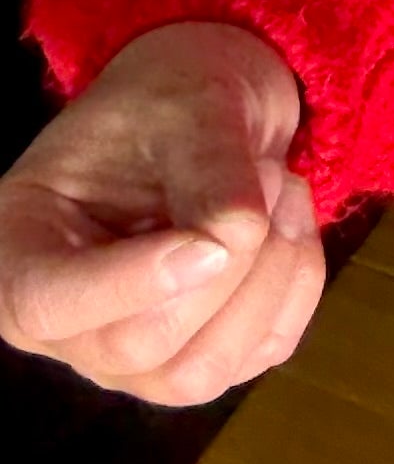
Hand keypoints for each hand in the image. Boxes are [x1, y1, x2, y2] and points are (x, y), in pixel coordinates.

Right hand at [0, 19, 323, 402]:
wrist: (217, 102)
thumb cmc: (176, 92)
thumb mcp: (193, 106)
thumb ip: (211, 178)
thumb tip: (235, 244)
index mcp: (20, 247)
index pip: (46, 305)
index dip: (130, 283)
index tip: (210, 241)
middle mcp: (65, 322)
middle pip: (139, 346)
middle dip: (228, 264)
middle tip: (268, 174)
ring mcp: (131, 354)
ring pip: (201, 372)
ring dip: (270, 278)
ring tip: (281, 189)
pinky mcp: (201, 354)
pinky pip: (259, 353)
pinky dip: (296, 287)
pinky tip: (291, 222)